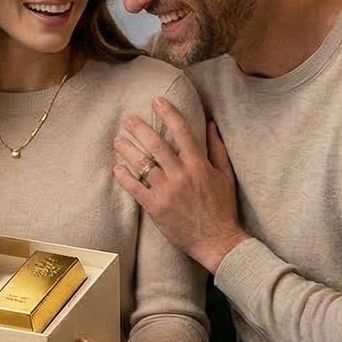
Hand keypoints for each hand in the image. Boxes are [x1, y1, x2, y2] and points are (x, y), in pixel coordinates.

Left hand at [114, 96, 250, 272]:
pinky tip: (116, 167)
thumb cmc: (222, 208)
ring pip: (142, 165)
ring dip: (127, 150)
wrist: (217, 240)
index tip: (157, 100)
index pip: (182, 131)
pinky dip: (124, 177)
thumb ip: (217, 149)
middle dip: (140, 128)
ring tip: (117, 140)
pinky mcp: (156, 208)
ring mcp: (167, 192)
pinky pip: (135, 189)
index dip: (169, 113)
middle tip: (128, 119)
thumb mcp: (225, 176)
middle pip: (157, 145)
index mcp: (199, 165)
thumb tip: (211, 124)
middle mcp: (182, 175)